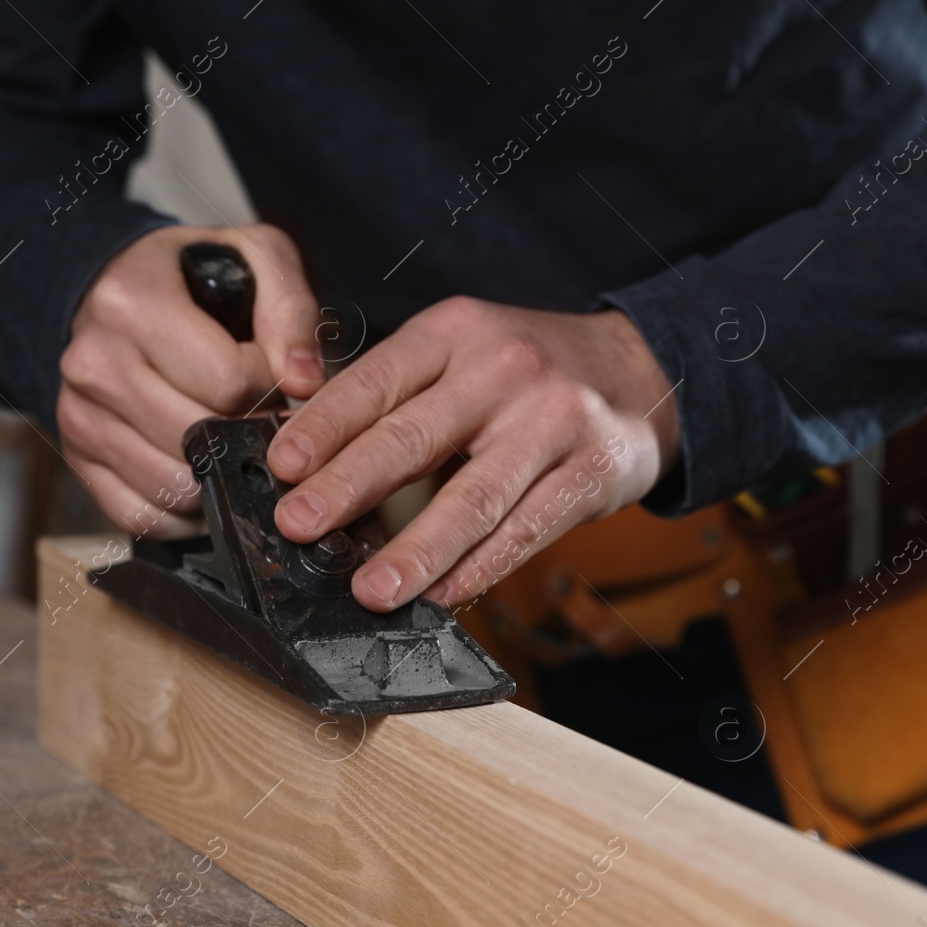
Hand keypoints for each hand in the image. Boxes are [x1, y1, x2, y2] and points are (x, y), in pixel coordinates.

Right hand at [58, 223, 323, 537]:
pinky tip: (202, 476)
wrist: (109, 287)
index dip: (267, 385)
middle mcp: (95, 362)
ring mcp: (79, 416)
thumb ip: (291, 310)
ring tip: (231, 440)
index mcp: (133, 304)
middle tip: (257, 414)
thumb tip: (304, 382)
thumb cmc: (190, 277)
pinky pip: (142, 514)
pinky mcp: (78, 459)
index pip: (229, 380)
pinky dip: (183, 513)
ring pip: (175, 484)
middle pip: (201, 439)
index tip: (268, 373)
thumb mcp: (253, 259)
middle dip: (246, 433)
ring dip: (219, 476)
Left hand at [265, 297, 681, 611]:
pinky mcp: (593, 470)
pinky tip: (445, 594)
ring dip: (417, 550)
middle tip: (300, 526)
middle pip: (415, 436)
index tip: (282, 466)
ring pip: (474, 496)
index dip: (325, 425)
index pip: (377, 379)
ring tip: (372, 589)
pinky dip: (482, 567)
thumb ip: (395, 393)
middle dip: (349, 487)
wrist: (644, 370)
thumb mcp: (462, 352)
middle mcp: (503, 368)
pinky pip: (528, 528)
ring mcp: (553, 420)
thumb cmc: (530, 371)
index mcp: (456, 332)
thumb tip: (305, 454)